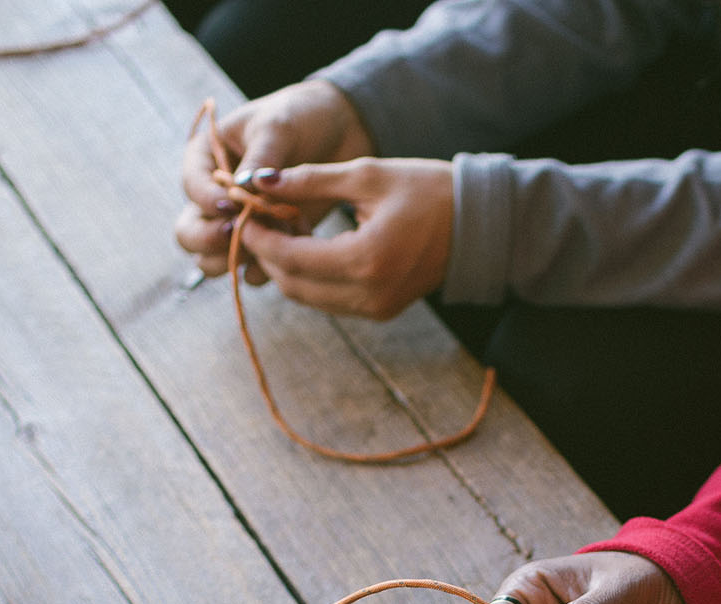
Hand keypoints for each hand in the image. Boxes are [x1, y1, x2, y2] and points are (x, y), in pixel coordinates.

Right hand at [174, 80, 373, 280]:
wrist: (336, 133)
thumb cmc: (299, 118)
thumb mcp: (278, 127)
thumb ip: (260, 158)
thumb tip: (243, 188)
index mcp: (205, 160)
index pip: (192, 187)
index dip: (207, 200)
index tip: (231, 205)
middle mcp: (213, 197)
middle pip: (189, 233)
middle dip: (209, 240)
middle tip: (238, 233)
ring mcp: (236, 225)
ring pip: (213, 261)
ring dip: (240, 256)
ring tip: (276, 236)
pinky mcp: (264, 244)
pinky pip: (253, 271)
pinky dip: (270, 265)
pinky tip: (297, 243)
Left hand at [234, 159, 454, 318]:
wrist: (477, 225)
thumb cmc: (427, 190)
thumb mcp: (367, 175)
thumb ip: (310, 180)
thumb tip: (257, 180)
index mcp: (367, 259)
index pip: (291, 258)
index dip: (260, 237)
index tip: (243, 212)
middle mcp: (369, 294)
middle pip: (293, 284)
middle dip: (268, 253)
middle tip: (257, 219)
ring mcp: (375, 308)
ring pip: (306, 297)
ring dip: (285, 267)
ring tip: (280, 229)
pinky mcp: (379, 311)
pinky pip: (327, 300)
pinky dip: (308, 277)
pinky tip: (305, 246)